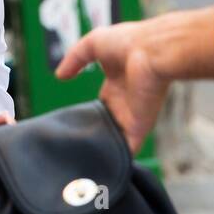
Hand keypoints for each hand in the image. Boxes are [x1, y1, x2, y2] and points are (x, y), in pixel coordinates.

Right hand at [55, 22, 169, 153]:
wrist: (153, 53)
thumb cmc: (127, 43)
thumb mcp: (93, 44)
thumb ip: (74, 59)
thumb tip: (59, 75)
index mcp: (116, 84)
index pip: (100, 105)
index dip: (89, 115)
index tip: (73, 127)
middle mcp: (124, 103)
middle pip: (106, 126)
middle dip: (94, 137)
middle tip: (73, 150)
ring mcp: (131, 117)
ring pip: (115, 142)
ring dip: (103, 152)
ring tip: (80, 166)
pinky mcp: (138, 129)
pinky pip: (127, 151)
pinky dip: (118, 162)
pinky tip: (101, 171)